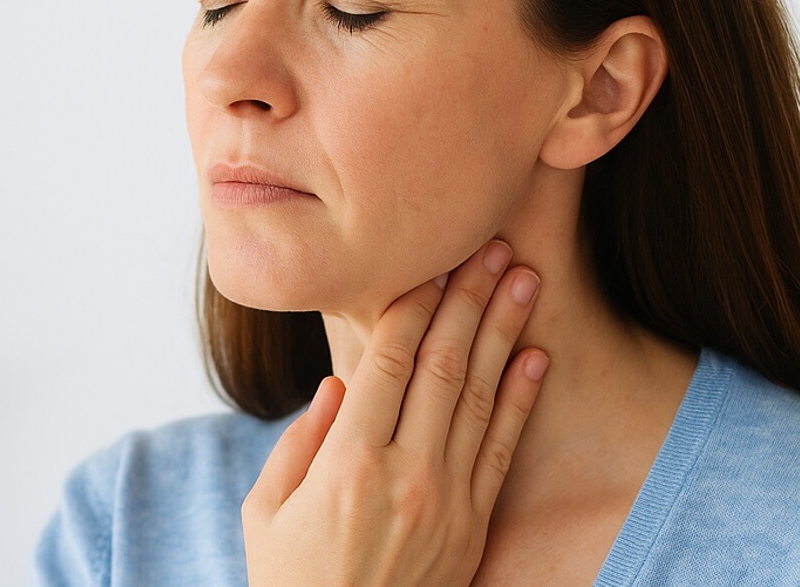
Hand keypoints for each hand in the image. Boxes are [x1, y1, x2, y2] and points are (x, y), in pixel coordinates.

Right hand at [242, 239, 547, 586]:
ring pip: (478, 396)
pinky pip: (501, 449)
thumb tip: (340, 385)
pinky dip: (520, 400)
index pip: (387, 361)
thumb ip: (299, 443)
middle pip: (441, 364)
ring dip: (503, 332)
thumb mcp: (265, 513)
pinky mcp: (473, 525)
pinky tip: (535, 357)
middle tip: (493, 246)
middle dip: (469, 298)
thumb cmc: (291, 582)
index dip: (412, 304)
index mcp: (346, 464)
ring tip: (523, 279)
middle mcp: (404, 474)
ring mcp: (447, 500)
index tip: (429, 261)